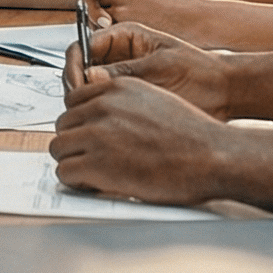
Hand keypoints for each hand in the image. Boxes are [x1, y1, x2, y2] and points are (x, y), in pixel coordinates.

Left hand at [50, 76, 236, 206]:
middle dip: (75, 143)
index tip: (87, 137)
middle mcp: (103, 106)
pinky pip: (65, 172)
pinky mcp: (97, 164)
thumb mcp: (155, 100)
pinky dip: (77, 182)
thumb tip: (102, 117)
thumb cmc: (192, 134)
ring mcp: (98, 134)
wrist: (212, 156)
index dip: (81, 123)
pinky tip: (96, 184)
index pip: (74, 101)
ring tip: (95, 173)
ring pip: (59, 148)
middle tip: (93, 159)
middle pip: (64, 125)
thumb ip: (124, 104)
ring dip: (74, 162)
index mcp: (117, 87)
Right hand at [66, 21, 237, 117]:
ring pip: (89, 89)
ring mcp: (122, 77)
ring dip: (86, 102)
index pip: (83, 45)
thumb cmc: (200, 70)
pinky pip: (104, 104)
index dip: (74, 64)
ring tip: (92, 117)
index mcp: (124, 36)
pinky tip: (103, 124)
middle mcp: (119, 56)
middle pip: (81, 68)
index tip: (76, 84)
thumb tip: (91, 78)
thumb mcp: (160, 67)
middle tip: (79, 106)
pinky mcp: (128, 98)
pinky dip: (99, 114)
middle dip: (76, 86)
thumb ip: (125, 72)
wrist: (224, 91)